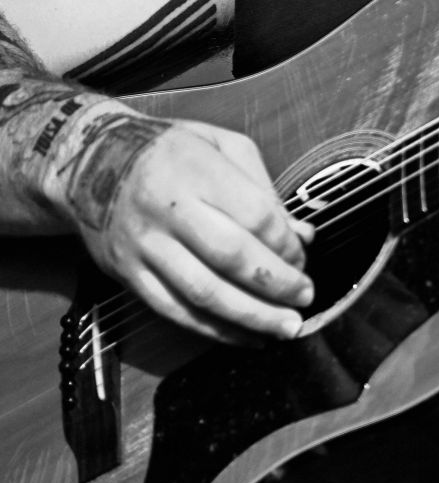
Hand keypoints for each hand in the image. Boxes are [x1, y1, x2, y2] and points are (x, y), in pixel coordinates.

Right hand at [52, 108, 313, 343]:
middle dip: (276, 285)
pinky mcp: (127, 273)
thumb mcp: (222, 146)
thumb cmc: (169, 152)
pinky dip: (213, 329)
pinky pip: (174, 310)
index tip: (303, 258)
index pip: (253, 216)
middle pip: (230, 258)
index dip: (285, 244)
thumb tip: (302, 234)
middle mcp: (168, 210)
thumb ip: (265, 189)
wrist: (90, 163)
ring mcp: (144, 246)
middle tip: (305, 298)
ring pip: (202, 292)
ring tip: (285, 327)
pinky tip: (244, 336)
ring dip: (250, 316)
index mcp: (197, 171)